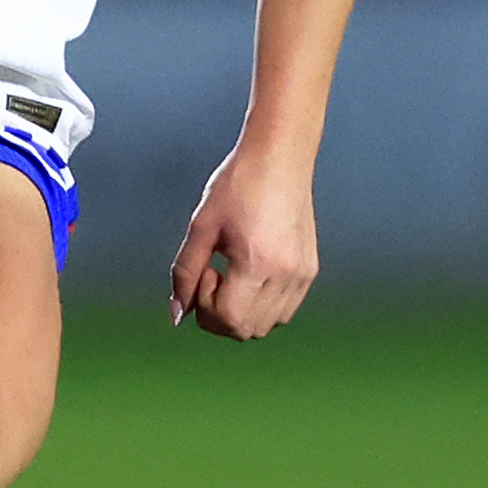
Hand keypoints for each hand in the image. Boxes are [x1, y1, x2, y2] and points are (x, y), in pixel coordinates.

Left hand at [167, 146, 319, 340]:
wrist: (279, 157)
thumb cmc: (241, 183)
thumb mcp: (201, 227)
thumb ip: (185, 273)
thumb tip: (178, 312)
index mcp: (256, 262)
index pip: (228, 319)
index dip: (205, 306)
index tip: (205, 273)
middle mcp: (285, 274)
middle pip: (246, 330)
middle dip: (220, 314)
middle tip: (214, 276)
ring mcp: (301, 275)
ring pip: (265, 326)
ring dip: (241, 313)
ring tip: (234, 274)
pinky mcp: (309, 271)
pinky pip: (283, 311)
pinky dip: (261, 306)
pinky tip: (251, 275)